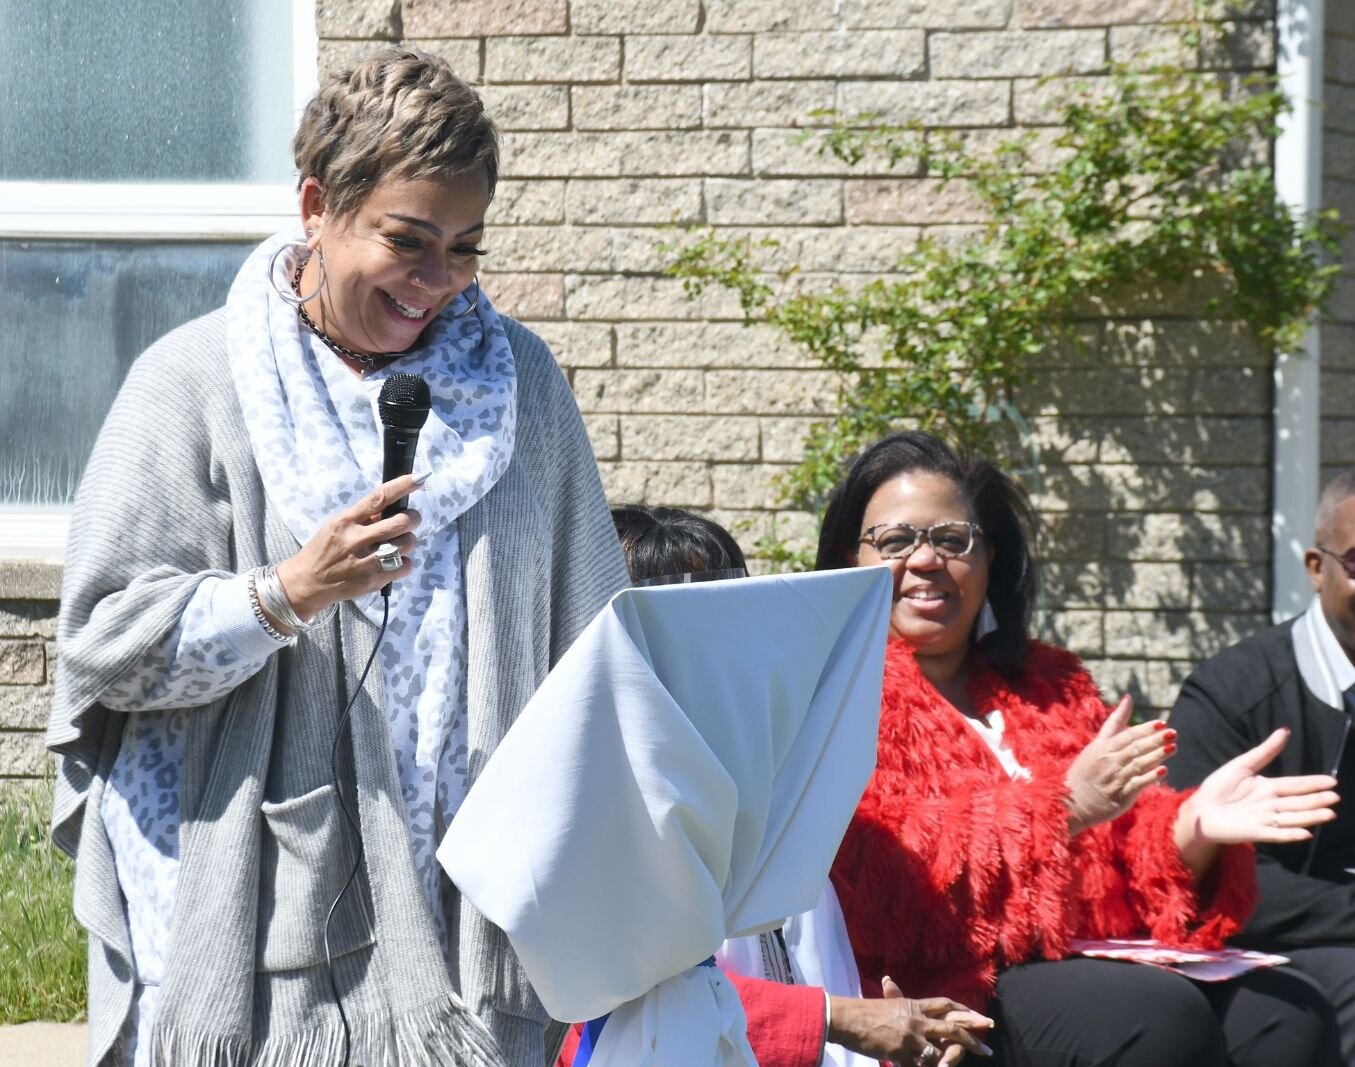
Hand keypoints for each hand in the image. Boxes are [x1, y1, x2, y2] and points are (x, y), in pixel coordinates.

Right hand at [274, 474, 422, 623]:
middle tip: (409, 520)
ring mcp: (366, 561)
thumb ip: (362, 518)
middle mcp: (356, 539)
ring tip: (397, 544)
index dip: (402, 486)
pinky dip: (405, 563)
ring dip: (408, 541)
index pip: (378, 498)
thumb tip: (391, 506)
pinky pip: (406, 566)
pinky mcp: (374, 580)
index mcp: (346, 521)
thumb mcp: (336, 526)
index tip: (420, 478)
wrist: (307, 583)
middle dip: (412, 518)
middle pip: (401, 522)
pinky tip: (393, 562)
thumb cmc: (323, 551)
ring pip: (407, 543)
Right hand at [828, 977, 993, 1064]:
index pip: (944, 1004)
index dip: (963, 1010)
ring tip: (965, 1060)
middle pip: (951, 1026)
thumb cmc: (863, 1012)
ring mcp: (911, 1036)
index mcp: (913, 1005)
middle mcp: (916, 1019)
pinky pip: (921, 1064)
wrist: (846, 1019)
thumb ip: (893, 995)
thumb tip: (888, 980)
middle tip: (987, 1046)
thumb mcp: (885, 1003)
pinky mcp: (902, 1052)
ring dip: (953, 1056)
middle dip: (972, 1036)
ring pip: (940, 1048)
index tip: (978, 1016)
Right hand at [1065, 695, 1175, 834]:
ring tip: (1173, 748)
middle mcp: (1108, 762)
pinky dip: (1149, 777)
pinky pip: (1136, 785)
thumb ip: (1115, 722)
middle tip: (1172, 733)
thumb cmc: (1087, 769)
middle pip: (1134, 749)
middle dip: (1154, 740)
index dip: (1144, 729)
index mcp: (1102, 748)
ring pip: (1137, 765)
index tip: (1161, 723)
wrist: (1072, 801)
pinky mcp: (1120, 797)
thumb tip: (1129, 698)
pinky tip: (1163, 771)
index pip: (1126, 736)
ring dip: (1156, 756)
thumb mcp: (1097, 743)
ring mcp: (1114, 779)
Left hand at [1173, 727, 1338, 877]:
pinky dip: (1290, 834)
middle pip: (1298, 802)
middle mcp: (1271, 804)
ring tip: (1329, 814)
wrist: (1200, 808)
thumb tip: (1284, 731)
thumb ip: (1264, 752)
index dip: (1313, 783)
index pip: (1295, 784)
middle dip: (1316, 800)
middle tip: (1334, 797)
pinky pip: (1276, 834)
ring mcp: (1265, 819)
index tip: (1332, 781)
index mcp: (1268, 787)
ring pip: (1292, 818)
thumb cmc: (1219, 786)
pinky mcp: (1255, 833)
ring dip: (1310, 817)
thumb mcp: (1242, 765)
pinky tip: (1305, 833)